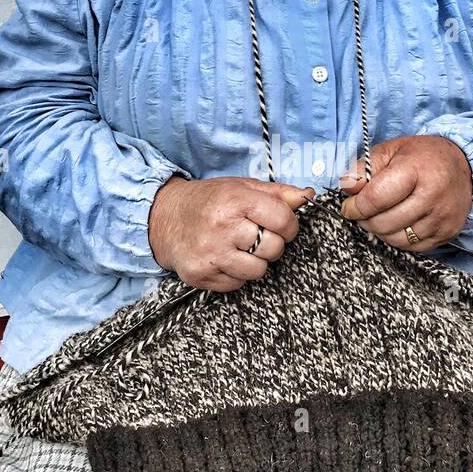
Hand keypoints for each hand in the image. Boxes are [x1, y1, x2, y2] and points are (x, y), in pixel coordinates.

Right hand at [148, 175, 315, 290]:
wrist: (163, 218)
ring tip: (240, 249)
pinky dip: (236, 275)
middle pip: (273, 248)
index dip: (289, 225)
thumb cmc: (209, 201)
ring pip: (258, 271)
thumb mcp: (241, 187)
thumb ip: (277, 193)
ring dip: (255, 262)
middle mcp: (222, 226)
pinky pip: (237, 284)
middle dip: (272, 244)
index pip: (283, 219)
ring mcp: (210, 253)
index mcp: (235, 199)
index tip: (281, 225)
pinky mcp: (200, 274)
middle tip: (258, 237)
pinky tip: (225, 259)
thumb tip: (308, 197)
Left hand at [338, 135, 472, 250]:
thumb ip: (365, 167)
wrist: (465, 167)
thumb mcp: (392, 150)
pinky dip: (399, 239)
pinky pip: (413, 247)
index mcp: (416, 170)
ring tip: (379, 217)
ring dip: (380, 232)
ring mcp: (442, 217)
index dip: (356, 206)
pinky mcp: (448, 232)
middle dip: (366, 220)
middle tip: (363, 212)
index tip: (348, 207)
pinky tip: (398, 224)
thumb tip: (346, 186)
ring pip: (397, 239)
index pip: (376, 198)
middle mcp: (433, 196)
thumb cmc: (424, 157)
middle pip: (384, 223)